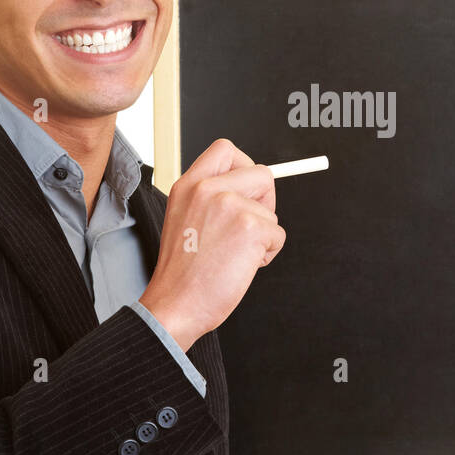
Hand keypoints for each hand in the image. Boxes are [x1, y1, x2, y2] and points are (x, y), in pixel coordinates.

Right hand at [138, 139, 285, 350]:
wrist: (176, 304)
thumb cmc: (182, 273)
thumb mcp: (184, 219)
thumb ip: (211, 198)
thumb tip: (250, 190)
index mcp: (188, 185)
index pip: (226, 150)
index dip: (245, 167)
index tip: (247, 189)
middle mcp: (208, 189)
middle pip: (262, 174)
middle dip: (265, 201)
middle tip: (249, 228)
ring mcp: (230, 205)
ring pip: (271, 211)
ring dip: (263, 235)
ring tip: (235, 254)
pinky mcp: (250, 228)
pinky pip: (278, 235)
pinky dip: (268, 253)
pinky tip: (242, 265)